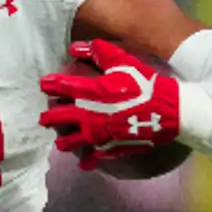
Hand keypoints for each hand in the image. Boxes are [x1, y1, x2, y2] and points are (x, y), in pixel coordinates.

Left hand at [39, 40, 182, 171]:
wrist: (169, 111)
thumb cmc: (146, 84)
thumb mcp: (124, 62)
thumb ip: (99, 53)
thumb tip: (75, 47)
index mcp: (93, 92)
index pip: (64, 87)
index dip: (51, 85)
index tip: (43, 85)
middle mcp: (90, 115)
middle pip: (61, 118)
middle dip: (50, 118)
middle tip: (43, 119)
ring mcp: (98, 134)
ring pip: (72, 141)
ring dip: (64, 141)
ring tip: (60, 142)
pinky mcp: (109, 148)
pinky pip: (93, 157)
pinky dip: (87, 161)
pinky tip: (83, 164)